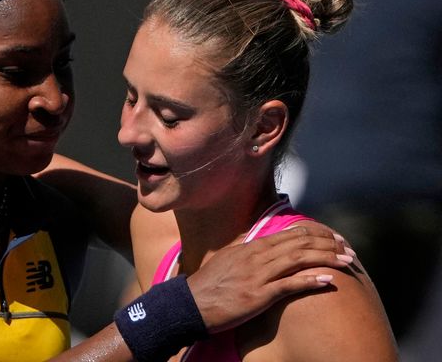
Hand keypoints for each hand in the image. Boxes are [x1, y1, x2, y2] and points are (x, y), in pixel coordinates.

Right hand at [187, 225, 353, 332]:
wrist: (190, 304)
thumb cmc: (209, 285)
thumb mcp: (228, 259)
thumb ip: (249, 251)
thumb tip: (265, 244)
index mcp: (251, 247)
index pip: (290, 234)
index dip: (316, 234)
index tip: (333, 238)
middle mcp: (256, 256)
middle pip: (299, 243)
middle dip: (327, 244)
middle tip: (348, 248)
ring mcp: (257, 275)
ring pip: (298, 260)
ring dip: (326, 258)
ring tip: (346, 261)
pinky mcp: (257, 296)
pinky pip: (288, 285)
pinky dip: (310, 280)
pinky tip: (327, 280)